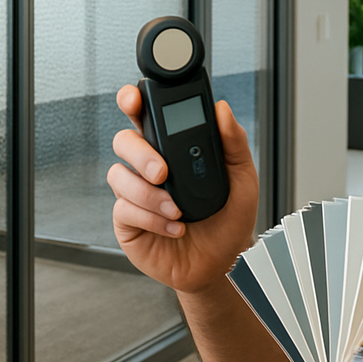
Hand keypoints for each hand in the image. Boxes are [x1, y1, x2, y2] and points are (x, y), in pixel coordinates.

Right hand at [107, 84, 258, 293]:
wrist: (223, 263)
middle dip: (140, 153)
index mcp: (171, 147)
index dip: (131, 101)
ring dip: (149, 194)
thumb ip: (234, 143)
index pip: (144, 114)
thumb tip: (223, 109)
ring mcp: (134, 193)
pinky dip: (152, 219)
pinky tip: (175, 227)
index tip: (133, 98)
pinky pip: (124, 210)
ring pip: (119, 176)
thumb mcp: (242, 178)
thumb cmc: (229, 218)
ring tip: (177, 210)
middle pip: (124, 141)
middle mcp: (148, 165)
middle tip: (163, 172)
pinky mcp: (127, 222)